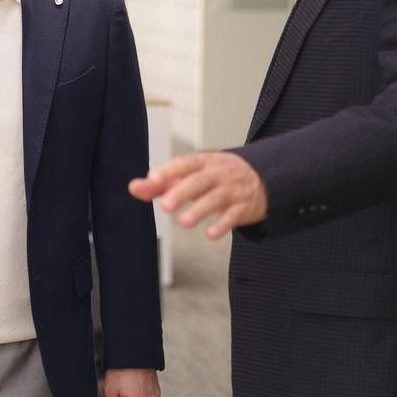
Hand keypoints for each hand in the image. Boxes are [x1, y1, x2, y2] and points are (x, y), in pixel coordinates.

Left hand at [129, 152, 267, 239]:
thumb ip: (162, 183)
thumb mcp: (191, 174)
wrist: (262, 177)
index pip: (184, 163)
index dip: (169, 170)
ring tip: (183, 222)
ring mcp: (231, 190)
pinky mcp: (243, 207)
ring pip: (216, 198)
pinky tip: (210, 235)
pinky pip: (233, 216)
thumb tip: (134, 187)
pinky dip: (223, 225)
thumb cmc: (216, 175)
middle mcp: (217, 174)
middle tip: (166, 205)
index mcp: (203, 162)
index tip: (152, 178)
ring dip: (200, 210)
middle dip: (182, 192)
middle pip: (199, 181)